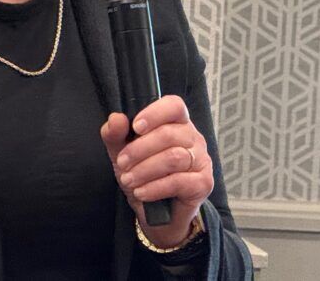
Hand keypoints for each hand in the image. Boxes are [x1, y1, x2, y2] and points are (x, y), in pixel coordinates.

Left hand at [100, 95, 213, 247]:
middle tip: (122, 163)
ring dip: (145, 169)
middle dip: (139, 149)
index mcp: (176, 123)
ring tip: (128, 180)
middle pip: (169, 134)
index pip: (174, 106)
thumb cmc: (143, 175)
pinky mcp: (204, 183)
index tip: (135, 127)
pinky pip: (180, 181)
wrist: (157, 214)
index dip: (155, 113)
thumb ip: (116, 134)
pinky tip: (142, 192)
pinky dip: (155, 187)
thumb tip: (116, 118)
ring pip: (174, 158)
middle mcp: (193, 138)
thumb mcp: (122, 152)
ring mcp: (201, 160)